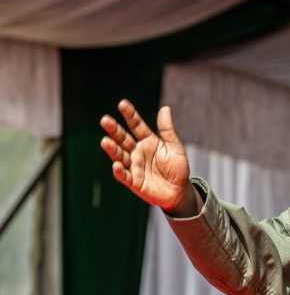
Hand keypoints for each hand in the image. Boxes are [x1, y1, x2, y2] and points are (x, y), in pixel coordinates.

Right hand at [99, 99, 196, 214]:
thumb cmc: (177, 168)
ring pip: (120, 156)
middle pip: (123, 139)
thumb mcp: (174, 147)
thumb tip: (165, 108)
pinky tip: (117, 165)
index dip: (130, 115)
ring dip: (112, 149)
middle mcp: (137, 151)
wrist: (180, 190)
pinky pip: (125, 176)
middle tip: (105, 120)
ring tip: (105, 141)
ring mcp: (134, 166)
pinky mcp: (134, 181)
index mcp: (147, 141)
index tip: (122, 104)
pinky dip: (120, 171)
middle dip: (114, 130)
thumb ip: (167, 130)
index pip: (136, 125)